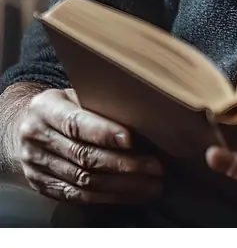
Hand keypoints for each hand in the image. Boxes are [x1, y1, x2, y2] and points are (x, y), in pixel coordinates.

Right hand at [17, 88, 163, 204]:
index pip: (76, 123)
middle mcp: (36, 137)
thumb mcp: (76, 93)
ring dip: (122, 185)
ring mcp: (35, 165)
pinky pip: (77, 196)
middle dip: (124, 164)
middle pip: (82, 155)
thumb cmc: (64, 105)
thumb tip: (144, 113)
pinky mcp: (41, 185)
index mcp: (45, 108)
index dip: (104, 132)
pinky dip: (108, 197)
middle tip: (155, 166)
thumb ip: (100, 103)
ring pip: (83, 180)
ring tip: (151, 184)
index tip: (132, 139)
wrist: (26, 125)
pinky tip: (131, 193)